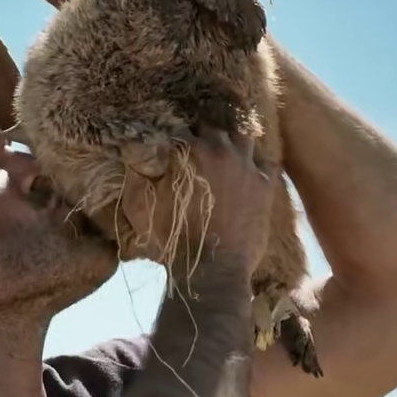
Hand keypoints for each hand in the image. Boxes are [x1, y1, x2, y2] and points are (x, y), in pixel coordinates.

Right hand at [114, 127, 276, 274]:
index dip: (173, 135)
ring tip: (224, 154)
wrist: (212, 270)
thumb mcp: (140, 208)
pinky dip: (254, 162)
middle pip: (212, 127)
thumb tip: (131, 156)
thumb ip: (135, 178)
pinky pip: (265, 160)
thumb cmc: (172, 241)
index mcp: (188, 151)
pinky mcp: (265, 184)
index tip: (170, 144)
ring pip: (241, 137)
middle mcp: (220, 150)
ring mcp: (246, 165)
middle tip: (196, 150)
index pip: (179, 128)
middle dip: (202, 134)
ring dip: (231, 143)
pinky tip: (247, 171)